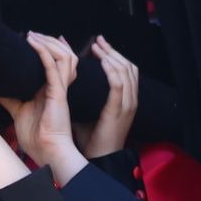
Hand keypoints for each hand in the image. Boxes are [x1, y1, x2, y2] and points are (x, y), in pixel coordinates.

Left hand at [0, 32, 79, 169]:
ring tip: (33, 36)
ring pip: (65, 56)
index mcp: (51, 89)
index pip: (55, 62)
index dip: (46, 48)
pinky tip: (33, 43)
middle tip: (31, 34)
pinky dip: (44, 52)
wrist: (45, 151)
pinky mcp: (58, 93)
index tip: (29, 39)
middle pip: (63, 55)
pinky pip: (54, 67)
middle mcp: (58, 86)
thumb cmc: (36, 136)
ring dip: (49, 42)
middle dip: (49, 40)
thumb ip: (8, 99)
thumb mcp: (17, 112)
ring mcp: (60, 89)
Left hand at [79, 35, 137, 157]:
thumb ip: (85, 95)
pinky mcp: (118, 110)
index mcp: (126, 100)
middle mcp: (130, 100)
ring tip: (96, 47)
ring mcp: (127, 105)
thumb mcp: (91, 111)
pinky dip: (110, 70)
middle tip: (97, 41)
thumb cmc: (93, 139)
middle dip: (112, 51)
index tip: (100, 45)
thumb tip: (69, 80)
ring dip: (110, 55)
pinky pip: (118, 84)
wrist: (100, 159)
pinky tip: (100, 61)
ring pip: (125, 70)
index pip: (127, 70)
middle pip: (128, 66)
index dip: (115, 55)